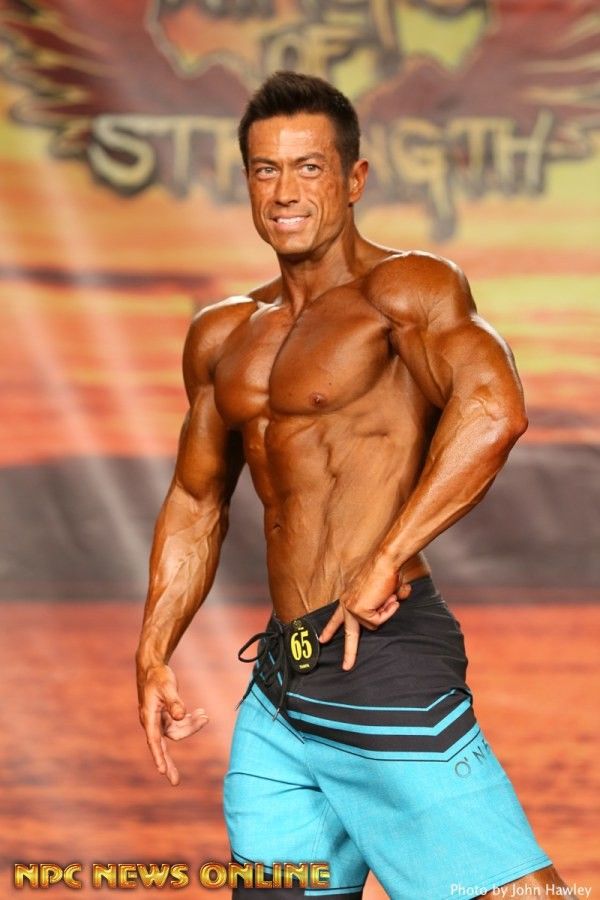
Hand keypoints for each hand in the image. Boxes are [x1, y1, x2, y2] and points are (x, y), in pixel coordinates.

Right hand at [137, 663, 207, 785]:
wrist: (152, 668)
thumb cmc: (158, 676)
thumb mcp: (167, 686)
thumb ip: (175, 701)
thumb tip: (181, 716)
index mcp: (149, 717)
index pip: (154, 741)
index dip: (159, 756)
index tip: (162, 772)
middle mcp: (152, 722)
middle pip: (162, 746)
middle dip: (169, 763)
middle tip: (175, 782)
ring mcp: (159, 720)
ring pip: (177, 731)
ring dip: (192, 727)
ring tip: (206, 716)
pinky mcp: (165, 716)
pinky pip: (179, 724)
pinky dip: (190, 721)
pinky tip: (201, 713)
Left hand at [319, 558, 411, 670]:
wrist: (385, 562)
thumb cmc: (386, 572)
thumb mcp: (381, 592)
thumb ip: (383, 603)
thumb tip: (392, 604)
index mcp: (349, 598)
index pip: (337, 617)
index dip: (331, 629)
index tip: (323, 640)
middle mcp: (347, 603)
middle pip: (349, 634)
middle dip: (349, 653)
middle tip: (346, 667)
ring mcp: (352, 608)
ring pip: (373, 625)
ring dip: (385, 612)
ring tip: (388, 596)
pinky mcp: (358, 611)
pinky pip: (378, 621)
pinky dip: (387, 612)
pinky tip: (387, 598)